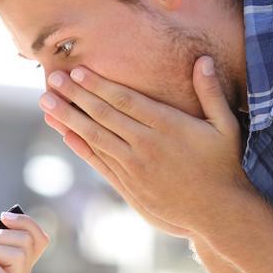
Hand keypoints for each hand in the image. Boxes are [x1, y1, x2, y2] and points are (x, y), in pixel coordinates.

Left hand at [40, 58, 253, 237]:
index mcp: (167, 126)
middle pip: (103, 115)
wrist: (218, 212)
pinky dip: (81, 147)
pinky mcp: (130, 186)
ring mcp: (135, 167)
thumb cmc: (224, 165)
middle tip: (51, 78)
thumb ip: (211, 93)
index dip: (98, 85)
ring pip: (95, 137)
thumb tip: (203, 60)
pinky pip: (99, 162)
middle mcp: (146, 145)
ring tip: (46, 102)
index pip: (125, 99)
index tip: (77, 70)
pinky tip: (65, 133)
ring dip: (68, 118)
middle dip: (74, 95)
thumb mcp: (226, 126)